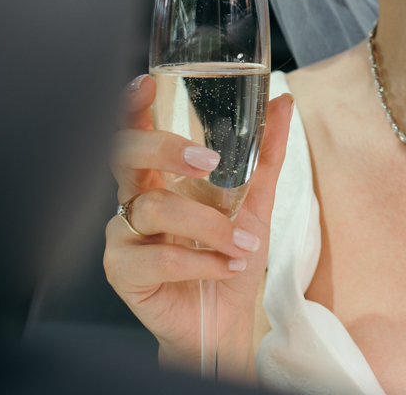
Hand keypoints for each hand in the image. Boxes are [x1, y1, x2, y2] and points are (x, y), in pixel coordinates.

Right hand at [104, 74, 293, 379]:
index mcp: (158, 178)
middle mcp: (133, 201)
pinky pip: (158, 257)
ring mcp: (122, 237)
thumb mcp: (256, 201)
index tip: (147, 83)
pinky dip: (202, 262)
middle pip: (125, 156)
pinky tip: (226, 267)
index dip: (133, 106)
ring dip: (208, 225)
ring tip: (242, 244)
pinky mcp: (123, 274)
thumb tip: (283, 102)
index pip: (136, 133)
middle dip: (167, 149)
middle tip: (210, 163)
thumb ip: (267, 153)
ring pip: (153, 209)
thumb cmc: (230, 258)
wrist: (228, 322)